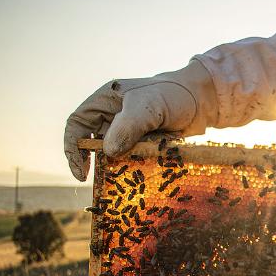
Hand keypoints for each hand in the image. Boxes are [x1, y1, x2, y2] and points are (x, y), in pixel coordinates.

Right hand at [64, 60, 216, 180]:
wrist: (203, 102)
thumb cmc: (173, 96)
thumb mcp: (148, 106)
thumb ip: (127, 126)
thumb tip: (108, 152)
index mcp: (105, 100)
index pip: (77, 124)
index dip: (73, 148)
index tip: (81, 172)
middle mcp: (112, 116)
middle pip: (93, 142)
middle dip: (96, 162)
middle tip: (103, 180)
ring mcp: (129, 131)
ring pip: (114, 153)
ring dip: (118, 166)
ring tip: (126, 178)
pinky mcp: (144, 143)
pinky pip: (132, 159)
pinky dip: (135, 167)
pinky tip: (143, 175)